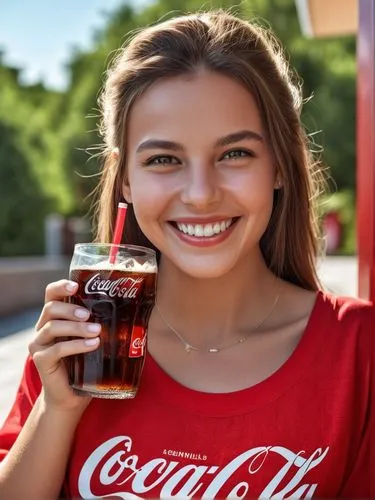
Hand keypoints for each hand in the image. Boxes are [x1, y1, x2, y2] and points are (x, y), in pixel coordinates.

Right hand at [29, 279, 99, 412]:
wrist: (71, 396)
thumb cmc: (85, 363)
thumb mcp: (91, 338)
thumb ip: (100, 323)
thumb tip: (131, 308)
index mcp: (54, 318)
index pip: (51, 294)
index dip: (61, 286)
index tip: (76, 286)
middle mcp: (42, 327)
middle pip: (51, 308)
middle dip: (71, 309)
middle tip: (89, 314)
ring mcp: (39, 344)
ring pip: (53, 327)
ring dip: (76, 327)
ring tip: (96, 331)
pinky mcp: (40, 360)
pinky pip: (57, 349)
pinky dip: (76, 345)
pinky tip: (92, 345)